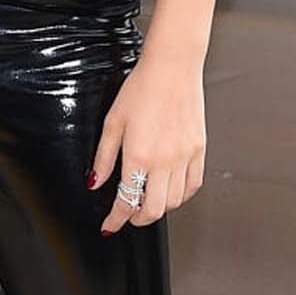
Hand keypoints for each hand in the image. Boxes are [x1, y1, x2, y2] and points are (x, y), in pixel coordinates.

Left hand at [89, 45, 205, 231]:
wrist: (172, 68)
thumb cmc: (141, 89)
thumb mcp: (113, 123)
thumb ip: (104, 158)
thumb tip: (95, 182)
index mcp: (139, 155)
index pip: (126, 201)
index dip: (115, 220)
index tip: (109, 226)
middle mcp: (165, 161)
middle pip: (153, 210)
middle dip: (137, 219)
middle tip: (128, 215)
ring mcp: (185, 157)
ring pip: (174, 201)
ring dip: (159, 208)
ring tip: (147, 200)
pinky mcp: (199, 150)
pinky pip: (193, 185)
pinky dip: (181, 195)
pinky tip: (170, 190)